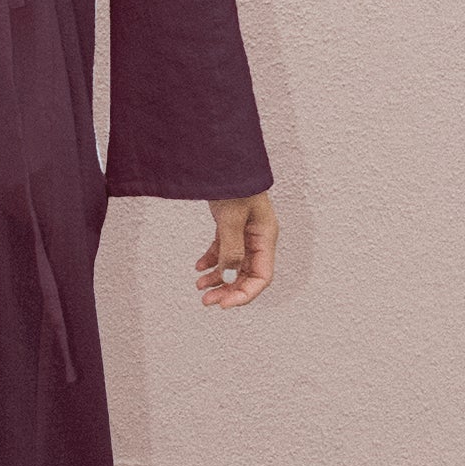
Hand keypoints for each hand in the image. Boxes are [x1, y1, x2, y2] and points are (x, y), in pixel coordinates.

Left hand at [196, 191, 277, 307]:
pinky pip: (223, 252)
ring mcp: (245, 234)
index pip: (262, 276)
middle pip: (247, 275)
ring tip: (199, 287)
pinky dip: (212, 262)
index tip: (224, 304)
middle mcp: (258, 239)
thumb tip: (228, 272)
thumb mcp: (232, 216)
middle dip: (228, 290)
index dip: (245, 294)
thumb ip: (231, 246)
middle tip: (207, 301)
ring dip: (218, 279)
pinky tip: (199, 267)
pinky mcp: (231, 228)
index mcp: (265, 237)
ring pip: (234, 266)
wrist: (223, 161)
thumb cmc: (235, 183)